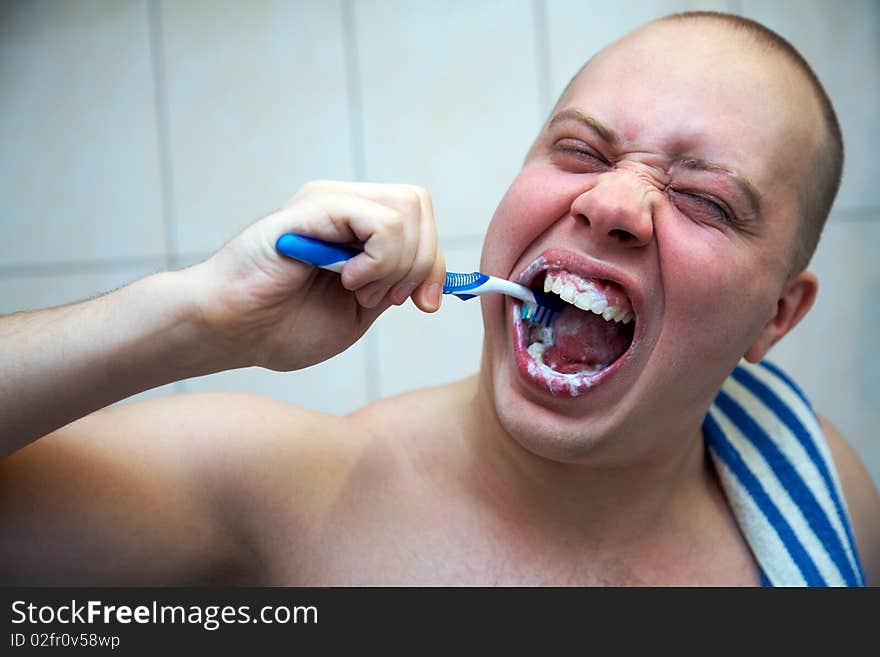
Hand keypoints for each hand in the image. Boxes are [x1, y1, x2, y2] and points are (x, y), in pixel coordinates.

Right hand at [189, 181, 445, 370]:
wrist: (232, 331)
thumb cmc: (282, 326)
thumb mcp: (358, 313)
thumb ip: (395, 287)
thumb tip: (436, 278)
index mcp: (358, 229)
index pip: (422, 222)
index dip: (435, 265)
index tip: (424, 305)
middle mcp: (347, 206)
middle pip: (420, 207)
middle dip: (421, 264)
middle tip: (384, 301)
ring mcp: (331, 202)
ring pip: (407, 211)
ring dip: (396, 265)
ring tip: (358, 291)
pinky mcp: (315, 207)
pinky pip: (379, 220)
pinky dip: (380, 259)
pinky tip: (348, 280)